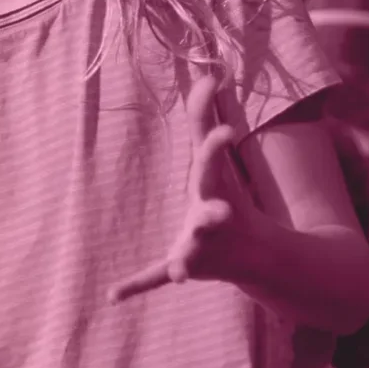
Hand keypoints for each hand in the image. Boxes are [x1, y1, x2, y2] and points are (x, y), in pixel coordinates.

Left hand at [109, 75, 260, 299]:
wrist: (256, 254)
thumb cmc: (227, 194)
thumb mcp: (216, 158)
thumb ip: (206, 116)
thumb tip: (210, 72)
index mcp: (216, 189)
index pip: (215, 163)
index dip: (216, 146)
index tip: (223, 130)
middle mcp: (212, 220)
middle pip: (214, 218)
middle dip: (215, 217)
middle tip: (221, 216)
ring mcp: (200, 248)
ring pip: (191, 255)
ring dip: (185, 260)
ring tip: (182, 267)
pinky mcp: (183, 267)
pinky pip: (156, 278)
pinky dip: (136, 286)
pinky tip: (113, 295)